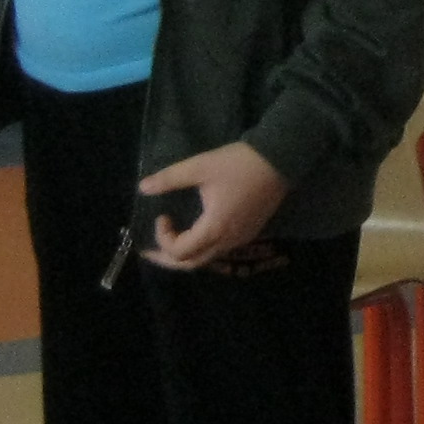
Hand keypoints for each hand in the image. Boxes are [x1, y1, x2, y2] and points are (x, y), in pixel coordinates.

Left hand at [139, 140, 290, 270]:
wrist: (280, 160)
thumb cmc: (238, 163)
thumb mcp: (200, 166)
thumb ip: (170, 178)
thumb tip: (143, 187)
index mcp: (214, 228)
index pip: (180, 251)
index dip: (163, 239)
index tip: (162, 215)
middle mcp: (228, 241)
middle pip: (192, 264)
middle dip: (167, 259)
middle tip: (149, 251)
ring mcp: (241, 239)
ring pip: (207, 259)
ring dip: (186, 254)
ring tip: (169, 242)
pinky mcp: (249, 232)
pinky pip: (220, 250)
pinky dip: (202, 248)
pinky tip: (196, 234)